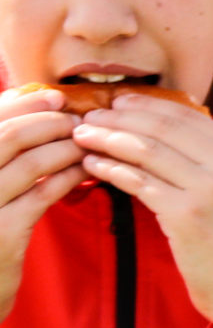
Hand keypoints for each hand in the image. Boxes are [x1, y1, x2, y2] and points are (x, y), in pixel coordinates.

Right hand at [0, 86, 85, 322]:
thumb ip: (3, 152)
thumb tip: (33, 108)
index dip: (23, 104)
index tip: (57, 96)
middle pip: (7, 136)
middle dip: (48, 122)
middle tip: (80, 120)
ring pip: (27, 163)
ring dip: (64, 148)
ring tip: (89, 143)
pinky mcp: (2, 232)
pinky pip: (41, 195)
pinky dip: (66, 178)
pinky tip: (86, 171)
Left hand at [72, 92, 212, 327]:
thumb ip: (207, 158)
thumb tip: (159, 128)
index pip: (185, 114)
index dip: (145, 104)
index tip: (116, 103)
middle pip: (161, 126)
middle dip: (118, 117)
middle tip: (89, 117)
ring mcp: (209, 189)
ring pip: (145, 149)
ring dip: (107, 139)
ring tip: (83, 137)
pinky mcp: (186, 214)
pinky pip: (137, 181)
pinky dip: (110, 169)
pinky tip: (92, 166)